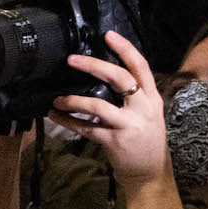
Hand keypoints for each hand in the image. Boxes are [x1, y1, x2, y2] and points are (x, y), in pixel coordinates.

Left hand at [50, 32, 168, 185]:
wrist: (150, 173)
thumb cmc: (146, 142)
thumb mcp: (149, 115)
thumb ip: (133, 98)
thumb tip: (105, 79)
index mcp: (152, 98)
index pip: (141, 67)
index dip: (125, 49)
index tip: (108, 35)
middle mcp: (142, 108)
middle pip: (119, 79)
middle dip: (94, 66)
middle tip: (73, 59)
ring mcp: (128, 125)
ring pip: (97, 105)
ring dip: (74, 100)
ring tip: (58, 99)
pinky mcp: (114, 141)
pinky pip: (86, 128)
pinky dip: (68, 121)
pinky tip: (55, 116)